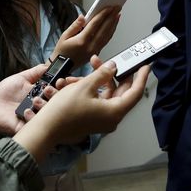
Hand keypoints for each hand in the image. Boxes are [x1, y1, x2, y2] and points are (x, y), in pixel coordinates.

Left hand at [0, 63, 56, 135]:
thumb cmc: (6, 92)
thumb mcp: (21, 78)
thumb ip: (36, 72)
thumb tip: (49, 66)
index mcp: (44, 95)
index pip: (61, 91)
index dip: (66, 86)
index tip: (63, 80)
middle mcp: (44, 107)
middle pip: (60, 103)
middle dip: (56, 94)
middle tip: (47, 90)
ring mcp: (37, 118)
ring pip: (50, 115)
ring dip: (45, 106)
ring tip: (35, 100)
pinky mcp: (28, 128)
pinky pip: (36, 126)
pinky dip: (33, 117)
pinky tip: (25, 111)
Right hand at [14, 60, 149, 161]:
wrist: (46, 130)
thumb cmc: (65, 110)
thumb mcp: (85, 86)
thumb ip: (102, 74)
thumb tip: (113, 67)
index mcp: (115, 111)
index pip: (135, 92)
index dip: (141, 77)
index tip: (145, 65)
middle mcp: (111, 117)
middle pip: (120, 91)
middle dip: (113, 73)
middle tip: (109, 60)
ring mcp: (101, 119)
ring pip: (106, 93)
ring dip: (98, 78)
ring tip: (89, 65)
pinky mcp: (92, 118)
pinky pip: (96, 99)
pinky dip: (90, 88)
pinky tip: (77, 79)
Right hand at [50, 7, 120, 66]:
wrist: (61, 67)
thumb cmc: (62, 52)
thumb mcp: (64, 36)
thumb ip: (75, 25)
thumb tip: (83, 16)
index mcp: (82, 41)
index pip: (95, 25)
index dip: (103, 14)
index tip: (108, 7)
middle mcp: (90, 46)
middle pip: (104, 29)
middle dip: (111, 17)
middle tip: (117, 7)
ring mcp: (95, 51)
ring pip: (107, 36)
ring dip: (113, 24)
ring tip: (117, 14)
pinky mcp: (96, 53)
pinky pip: (106, 41)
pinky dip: (111, 32)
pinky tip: (113, 26)